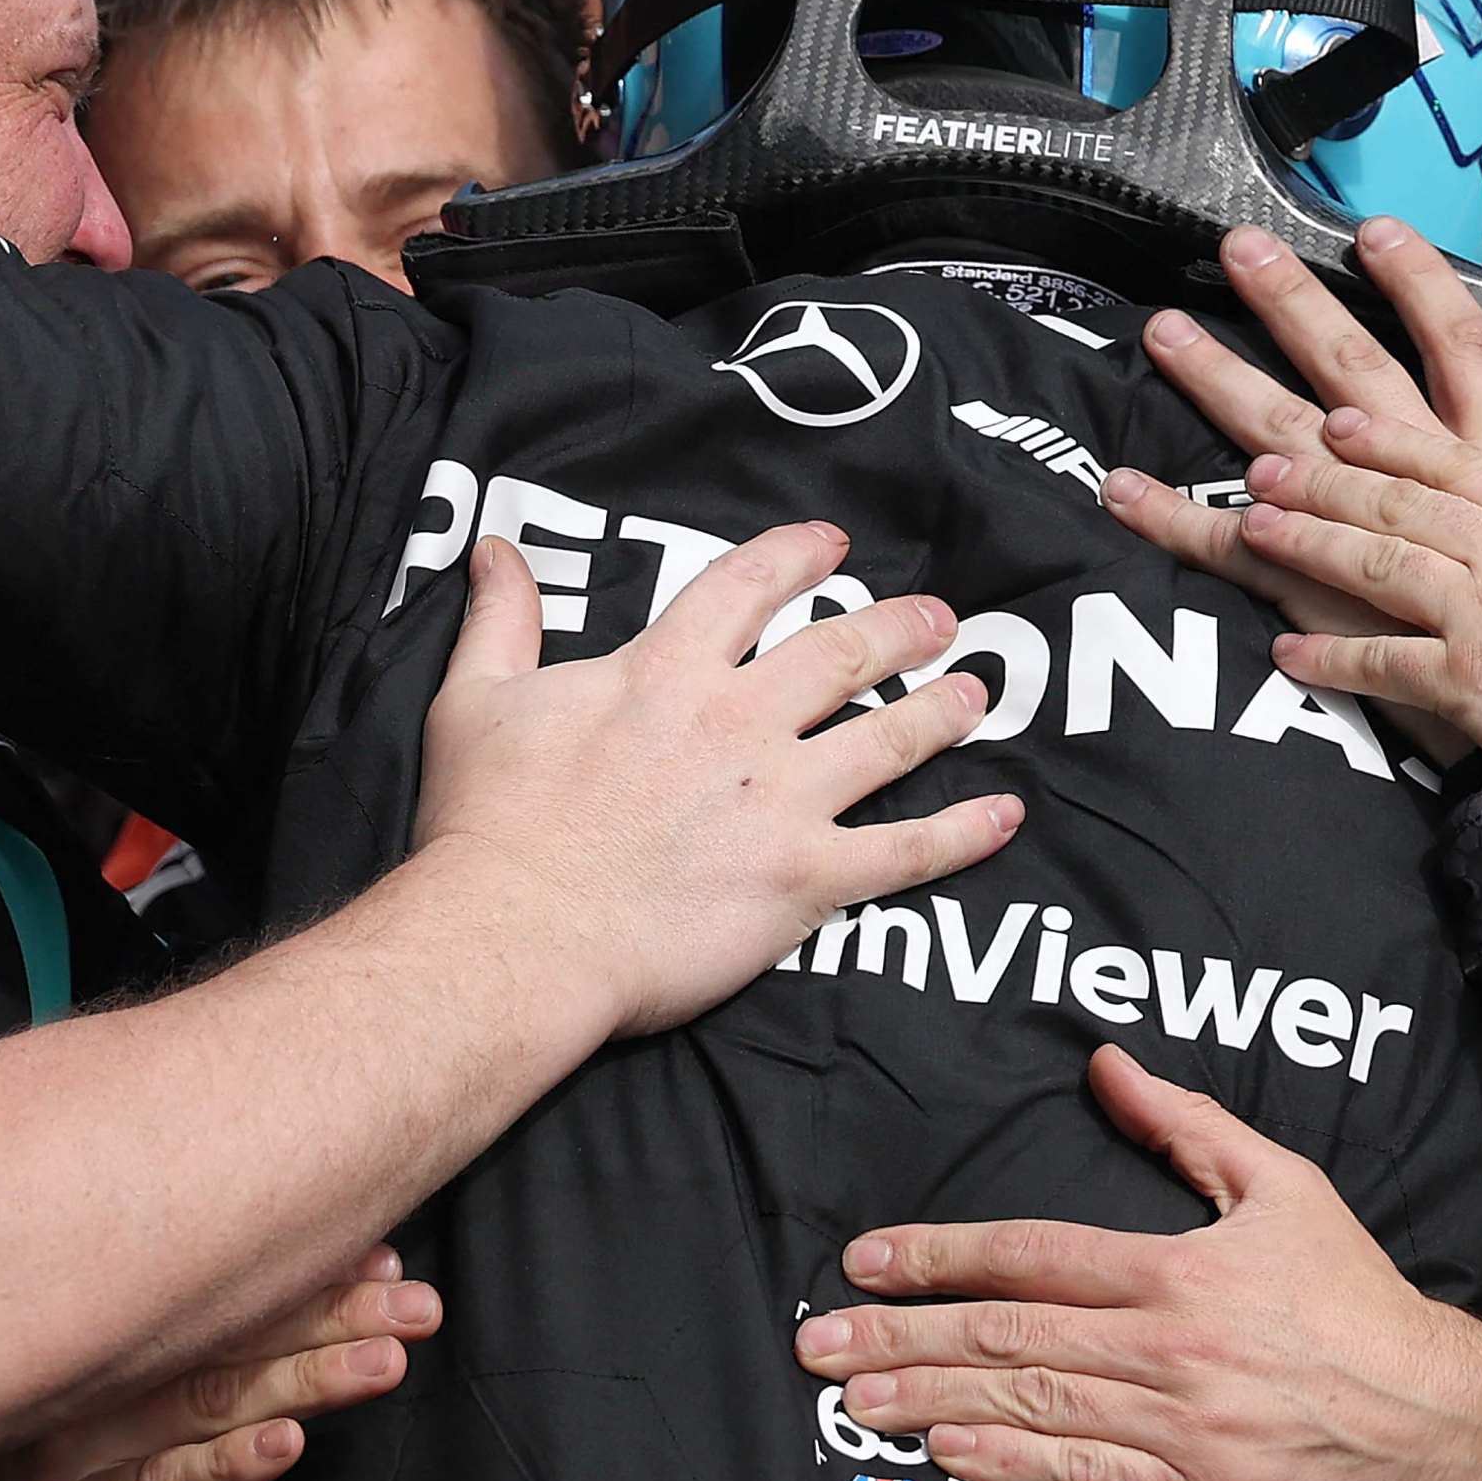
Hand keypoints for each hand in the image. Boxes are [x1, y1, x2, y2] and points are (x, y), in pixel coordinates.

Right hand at [0, 1250, 438, 1480]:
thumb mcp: (73, 1380)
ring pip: (209, 1400)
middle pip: (230, 1330)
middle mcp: (91, 1368)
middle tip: (418, 1301)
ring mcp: (77, 1442)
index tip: (386, 1250)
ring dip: (305, 1377)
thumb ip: (154, 1338)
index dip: (306, 1268)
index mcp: (103, 1326)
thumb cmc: (14, 1457)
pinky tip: (285, 1445)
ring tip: (384, 1360)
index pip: (218, 1282)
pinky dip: (225, 1465)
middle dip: (334, 1315)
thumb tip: (265, 1284)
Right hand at [414, 525, 1023, 1038]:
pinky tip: (1006, 814)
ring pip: (888, 740)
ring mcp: (780, 800)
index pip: (747, 588)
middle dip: (899, 627)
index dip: (796, 557)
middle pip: (842, 654)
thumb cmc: (488, 824)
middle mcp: (738, 722)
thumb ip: (501, 619)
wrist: (515, 935)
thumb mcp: (475, 699)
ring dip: (942, 712)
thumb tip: (495, 548)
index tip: (832, 545)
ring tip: (980, 693)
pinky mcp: (804, 879)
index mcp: (665, 673)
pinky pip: (905, 852)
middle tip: (939, 618)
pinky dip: (964, 833)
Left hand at [793, 1047, 1481, 1480]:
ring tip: (853, 1401)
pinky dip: (1009, 1465)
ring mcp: (1175, 1428)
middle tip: (815, 1346)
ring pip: (1028, 1407)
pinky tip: (946, 1452)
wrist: (1434, 1420)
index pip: (1034, 1254)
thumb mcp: (1284, 1187)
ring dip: (929, 1401)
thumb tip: (1105, 1064)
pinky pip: (1081, 1480)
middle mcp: (1165, 1348)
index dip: (940, 1254)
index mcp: (1177, 1270)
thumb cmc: (1353, 1296)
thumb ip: (1188, 1127)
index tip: (865, 1260)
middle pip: (1006, 1334)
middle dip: (900, 1336)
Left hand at [1220, 374, 1481, 808]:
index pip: (1453, 458)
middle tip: (1261, 460)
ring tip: (1253, 527)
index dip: (1387, 438)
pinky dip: (1333, 660)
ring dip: (1310, 544)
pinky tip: (1286, 656)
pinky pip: (1385, 665)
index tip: (1337, 419)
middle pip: (1397, 500)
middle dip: (1322, 476)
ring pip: (1377, 563)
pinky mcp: (1474, 685)